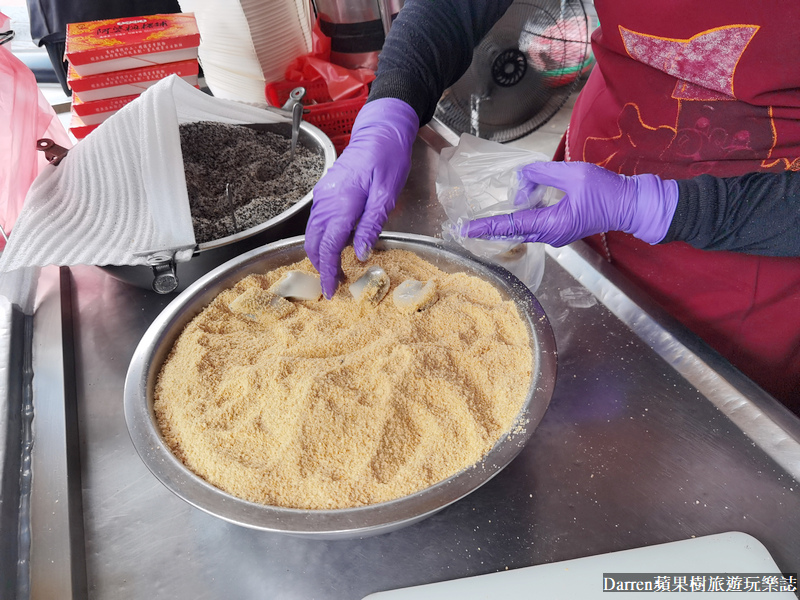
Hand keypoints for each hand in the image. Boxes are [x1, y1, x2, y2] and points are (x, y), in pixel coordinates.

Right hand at [304, 98, 418, 297]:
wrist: (380, 131)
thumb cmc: (388, 159)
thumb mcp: (386, 195)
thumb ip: (371, 225)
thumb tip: (359, 254)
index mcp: (342, 203)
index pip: (328, 246)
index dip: (328, 271)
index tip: (331, 291)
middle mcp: (326, 201)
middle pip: (313, 243)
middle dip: (321, 266)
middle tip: (336, 284)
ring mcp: (323, 196)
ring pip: (312, 233)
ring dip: (321, 254)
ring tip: (337, 269)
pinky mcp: (325, 192)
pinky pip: (317, 222)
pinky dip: (322, 239)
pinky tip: (338, 246)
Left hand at [465, 161, 678, 246]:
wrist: (629, 204)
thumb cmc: (606, 191)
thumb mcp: (572, 175)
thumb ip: (543, 173)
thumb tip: (522, 176)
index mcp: (552, 224)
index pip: (511, 225)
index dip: (487, 226)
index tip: (466, 230)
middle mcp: (550, 234)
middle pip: (514, 228)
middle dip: (492, 224)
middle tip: (467, 224)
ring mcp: (556, 233)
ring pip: (524, 225)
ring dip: (510, 215)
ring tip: (499, 207)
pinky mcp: (561, 227)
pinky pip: (535, 222)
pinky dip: (524, 213)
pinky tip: (522, 202)